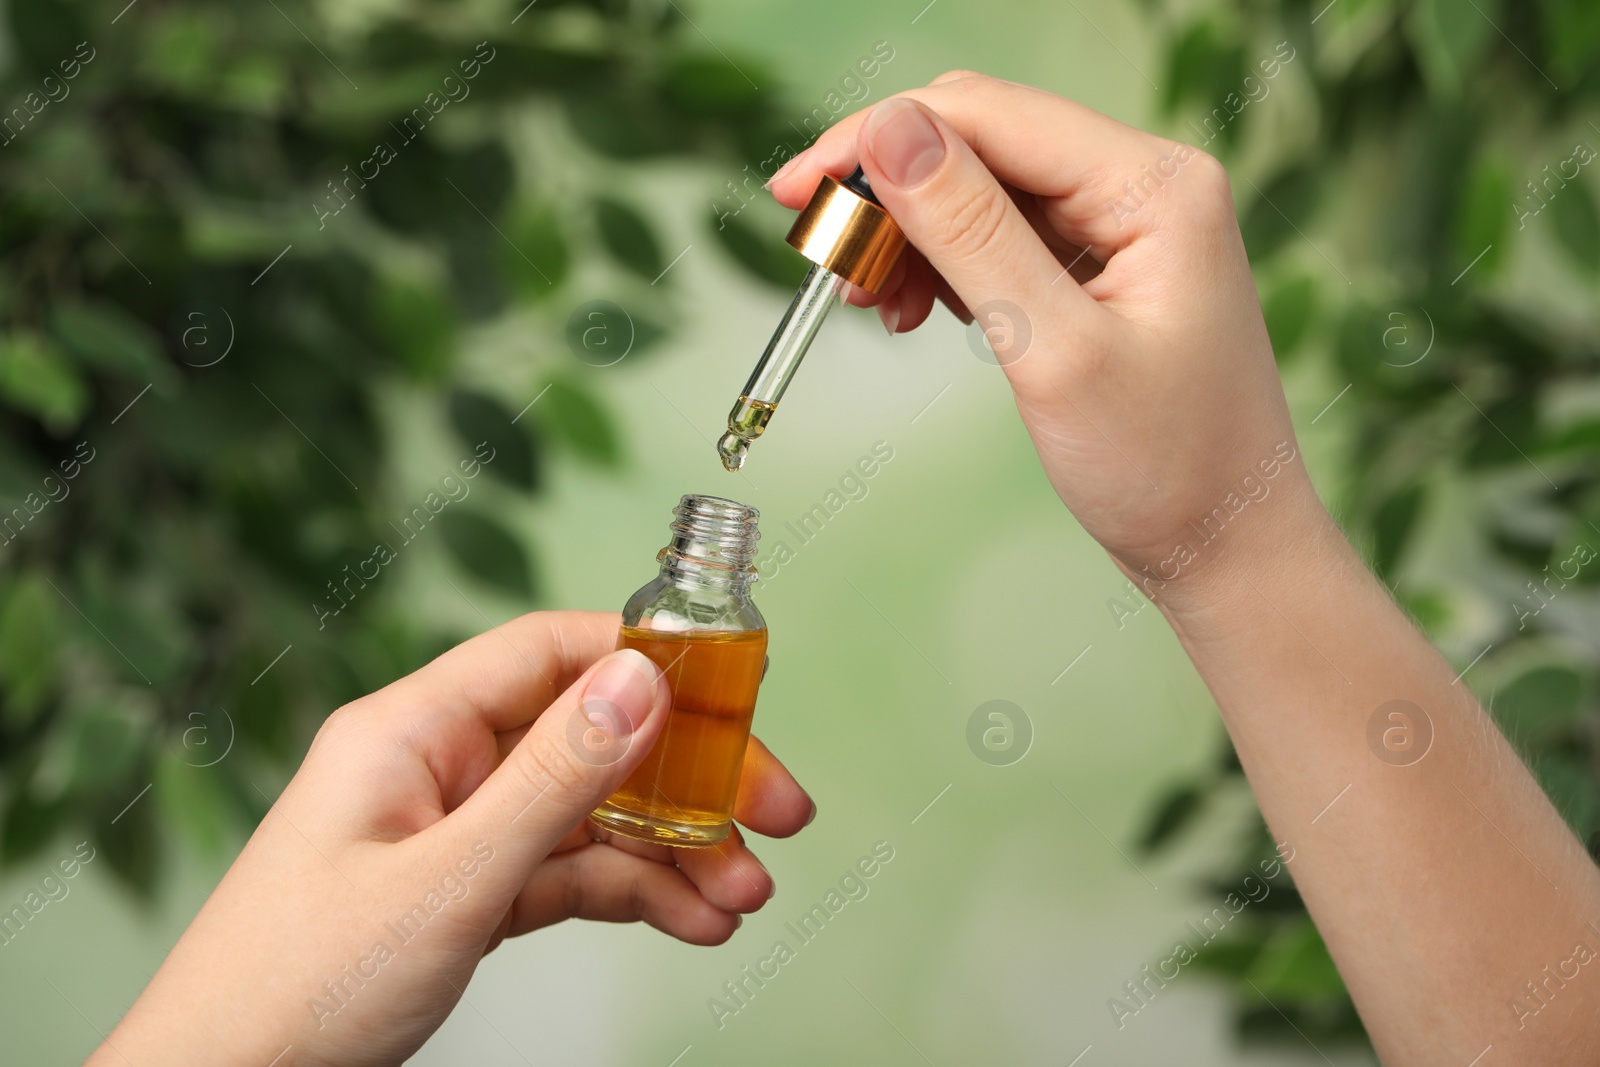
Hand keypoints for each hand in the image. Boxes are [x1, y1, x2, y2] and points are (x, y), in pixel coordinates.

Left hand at [90, 610, 810, 1066]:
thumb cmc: (295, 990)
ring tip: (744, 897)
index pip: (552, 654)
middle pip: (591, 740)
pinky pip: (569, 875)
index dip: (650, 662)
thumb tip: (642, 679)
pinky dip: (634, 895)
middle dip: (690, 778)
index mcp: (414, 730)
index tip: (737, 698)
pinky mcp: (467, 895)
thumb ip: (551, 781)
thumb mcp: (446, 883)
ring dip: (676, 852)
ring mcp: (456, 834)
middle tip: (778, 814)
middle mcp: (440, 768)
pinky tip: (693, 921)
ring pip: (592, 817)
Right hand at [770, 73, 1325, 607]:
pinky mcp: (1098, 269)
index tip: (795, 189)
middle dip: (888, 189)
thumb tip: (889, 131)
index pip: (986, 115)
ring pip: (977, 190)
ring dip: (907, 235)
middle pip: (978, 142)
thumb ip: (972, 233)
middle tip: (821, 254)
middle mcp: (1141, 185)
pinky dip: (940, 267)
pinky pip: (997, 237)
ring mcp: (1121, 226)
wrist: (1227, 548)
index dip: (877, 138)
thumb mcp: (1055, 352)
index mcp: (1153, 185)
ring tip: (867, 302)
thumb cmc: (1168, 467)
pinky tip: (910, 310)